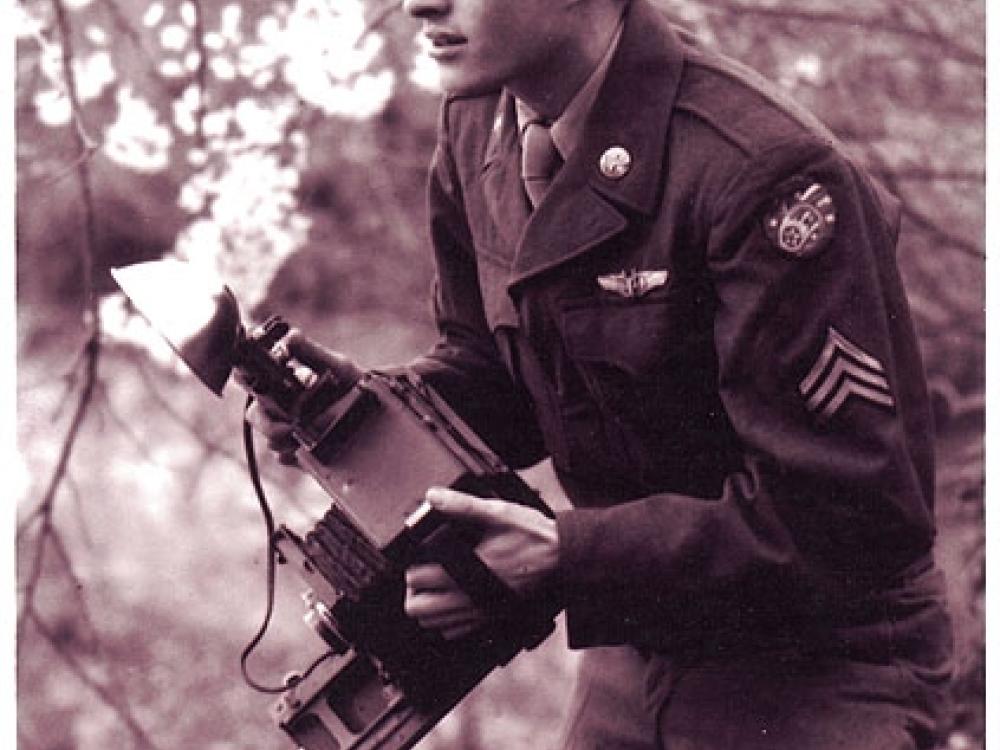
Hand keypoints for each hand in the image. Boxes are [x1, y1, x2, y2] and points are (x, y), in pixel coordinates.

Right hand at [244, 328, 360, 464]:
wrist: (380, 415)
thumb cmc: (357, 384)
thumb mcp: (337, 365)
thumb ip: (311, 352)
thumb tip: (290, 337)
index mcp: (285, 382)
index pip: (251, 382)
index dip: (249, 385)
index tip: (260, 390)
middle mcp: (282, 406)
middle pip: (255, 415)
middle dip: (268, 423)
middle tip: (289, 426)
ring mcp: (289, 430)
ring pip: (269, 439)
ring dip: (285, 440)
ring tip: (307, 435)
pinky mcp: (298, 452)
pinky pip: (283, 457)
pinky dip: (295, 455)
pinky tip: (310, 449)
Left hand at [404, 487, 559, 639]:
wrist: (562, 557)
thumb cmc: (532, 536)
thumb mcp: (497, 513)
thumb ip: (462, 505)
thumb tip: (433, 497)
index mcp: (467, 572)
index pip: (417, 582)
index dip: (411, 569)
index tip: (416, 559)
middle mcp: (470, 598)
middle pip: (419, 610)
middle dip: (413, 593)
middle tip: (419, 576)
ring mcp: (479, 612)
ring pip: (434, 626)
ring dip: (427, 608)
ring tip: (432, 588)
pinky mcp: (490, 618)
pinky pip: (456, 632)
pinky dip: (445, 621)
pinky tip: (450, 602)